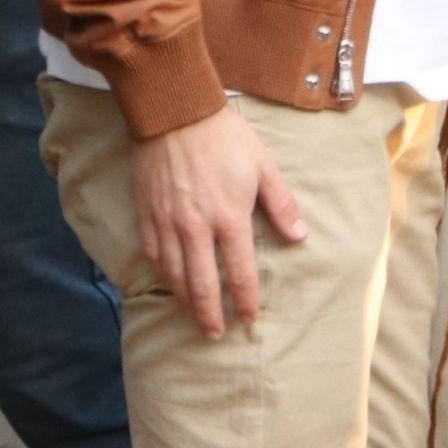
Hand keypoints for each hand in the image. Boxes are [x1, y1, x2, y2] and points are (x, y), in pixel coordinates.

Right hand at [132, 106, 306, 337]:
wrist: (177, 113)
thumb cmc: (225, 137)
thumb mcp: (263, 166)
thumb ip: (281, 205)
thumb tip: (299, 236)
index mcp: (230, 217)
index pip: (239, 272)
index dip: (245, 300)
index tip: (248, 318)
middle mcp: (197, 228)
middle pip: (202, 285)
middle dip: (210, 315)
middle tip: (215, 334)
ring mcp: (168, 224)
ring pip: (175, 276)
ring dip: (185, 301)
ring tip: (194, 316)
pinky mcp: (148, 215)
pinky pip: (153, 257)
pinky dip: (162, 277)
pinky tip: (169, 284)